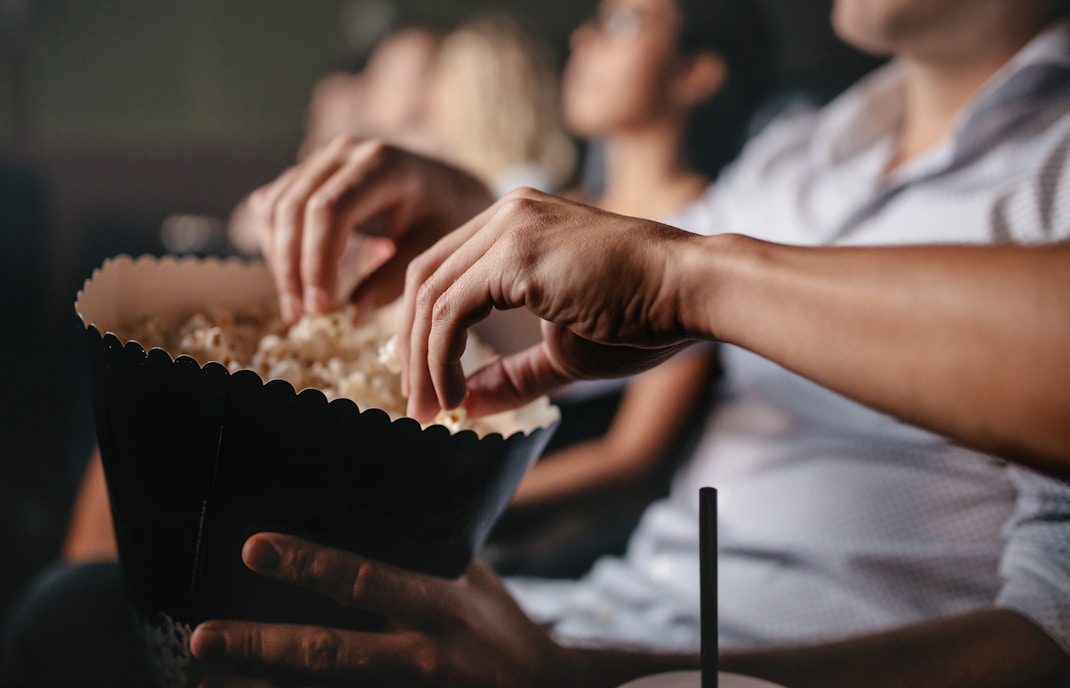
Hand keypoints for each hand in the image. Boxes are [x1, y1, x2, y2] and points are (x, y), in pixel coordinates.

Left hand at [189, 533, 576, 687]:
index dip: (310, 564)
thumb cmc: (499, 627)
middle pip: (331, 653)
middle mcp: (420, 654)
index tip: (254, 547)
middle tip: (200, 638)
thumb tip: (369, 511)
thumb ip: (423, 554)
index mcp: (436, 606)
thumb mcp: (471, 580)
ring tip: (206, 687)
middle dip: (263, 646)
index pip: (364, 579)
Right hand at [247, 137, 491, 322]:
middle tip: (300, 315)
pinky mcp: (306, 171)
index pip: (330, 211)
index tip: (320, 307)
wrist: (447, 186)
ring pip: (275, 206)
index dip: (317, 262)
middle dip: (292, 267)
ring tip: (297, 306)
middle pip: (294, 208)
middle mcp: (345, 152)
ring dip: (279, 260)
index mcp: (382, 164)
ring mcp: (322, 158)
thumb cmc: (445, 218)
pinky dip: (275, 244)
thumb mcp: (432, 250)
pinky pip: (272, 206)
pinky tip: (296, 278)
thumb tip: (353, 316)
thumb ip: (394, 280)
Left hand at [394, 187, 702, 421]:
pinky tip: (452, 393)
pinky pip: (451, 309)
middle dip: (410, 347)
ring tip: (431, 408)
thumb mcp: (562, 351)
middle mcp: (505, 214)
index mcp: (515, 224)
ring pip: (430, 295)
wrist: (690, 290)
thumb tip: (463, 405)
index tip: (428, 384)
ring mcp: (509, 228)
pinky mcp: (516, 253)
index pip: (444, 272)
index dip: (423, 331)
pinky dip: (440, 357)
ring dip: (421, 360)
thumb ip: (510, 374)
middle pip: (424, 278)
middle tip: (417, 404)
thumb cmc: (641, 317)